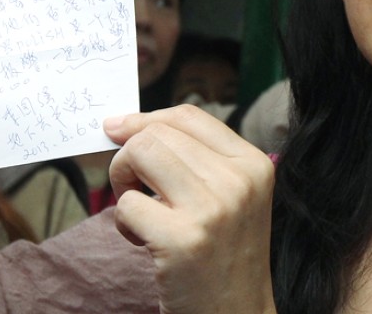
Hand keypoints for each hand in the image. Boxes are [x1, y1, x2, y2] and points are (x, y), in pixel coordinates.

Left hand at [105, 105, 276, 313]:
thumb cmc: (224, 255)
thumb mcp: (231, 197)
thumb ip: (194, 159)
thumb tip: (125, 125)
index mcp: (254, 164)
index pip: (188, 116)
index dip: (145, 118)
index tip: (118, 128)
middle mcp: (237, 181)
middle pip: (156, 134)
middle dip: (129, 157)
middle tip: (133, 189)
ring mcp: (211, 210)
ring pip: (138, 155)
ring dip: (122, 182)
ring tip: (138, 212)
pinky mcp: (181, 241)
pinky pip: (126, 205)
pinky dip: (123, 223)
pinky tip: (143, 242)